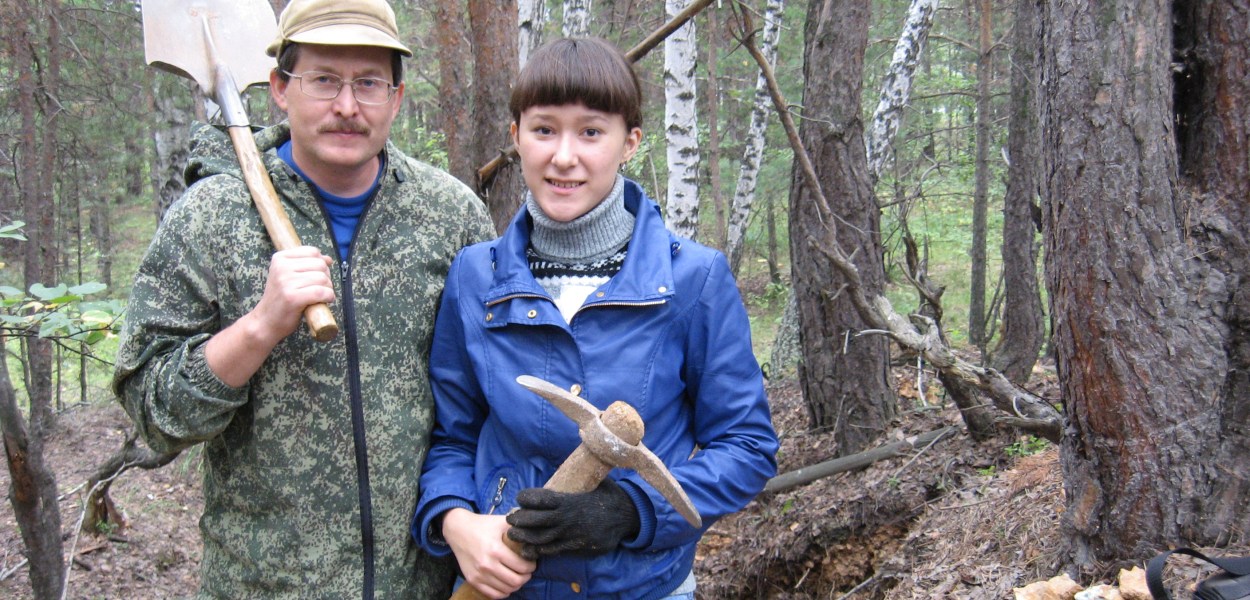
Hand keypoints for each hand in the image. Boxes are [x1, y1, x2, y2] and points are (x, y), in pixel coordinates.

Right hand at [251, 246, 334, 341]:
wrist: (266, 321)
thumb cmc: (281, 299)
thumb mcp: (288, 276)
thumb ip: (307, 265)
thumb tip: (328, 259)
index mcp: (280, 258)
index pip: (312, 251)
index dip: (322, 264)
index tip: (318, 276)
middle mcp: (281, 267)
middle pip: (320, 265)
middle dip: (326, 277)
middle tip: (319, 289)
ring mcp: (286, 282)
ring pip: (322, 279)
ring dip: (328, 289)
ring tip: (320, 296)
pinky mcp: (293, 297)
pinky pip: (321, 292)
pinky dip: (328, 297)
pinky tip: (325, 301)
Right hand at [442, 509, 534, 598]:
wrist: (458, 530)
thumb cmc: (482, 525)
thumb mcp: (501, 522)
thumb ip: (518, 528)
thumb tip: (536, 533)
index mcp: (496, 550)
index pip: (522, 567)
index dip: (531, 566)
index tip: (532, 563)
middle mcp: (487, 565)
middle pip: (516, 581)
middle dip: (526, 577)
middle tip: (527, 571)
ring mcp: (479, 575)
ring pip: (506, 590)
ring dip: (516, 585)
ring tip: (517, 576)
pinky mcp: (472, 580)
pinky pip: (493, 595)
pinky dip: (503, 592)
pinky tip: (506, 584)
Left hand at [506, 479, 639, 557]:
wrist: (628, 519)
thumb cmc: (610, 497)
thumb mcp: (597, 481)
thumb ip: (582, 475)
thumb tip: (573, 455)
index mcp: (571, 500)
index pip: (542, 499)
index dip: (527, 498)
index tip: (519, 497)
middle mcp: (568, 519)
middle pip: (536, 521)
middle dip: (519, 519)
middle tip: (510, 517)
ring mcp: (571, 535)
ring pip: (541, 538)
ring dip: (523, 537)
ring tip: (512, 534)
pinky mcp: (575, 547)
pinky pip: (552, 551)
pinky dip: (537, 551)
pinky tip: (526, 549)